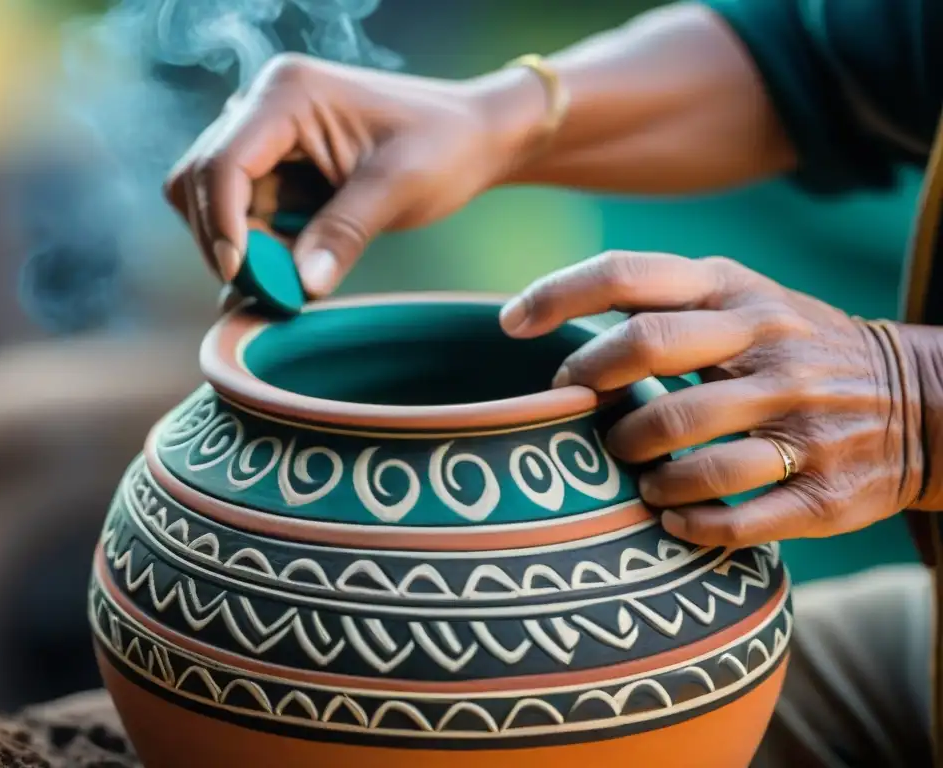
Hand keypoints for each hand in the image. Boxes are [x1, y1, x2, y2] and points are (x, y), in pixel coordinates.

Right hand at [163, 53, 547, 296]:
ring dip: (239, 246)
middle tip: (267, 289)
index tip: (241, 275)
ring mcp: (267, 135)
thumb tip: (303, 287)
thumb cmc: (443, 146)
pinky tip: (285, 274)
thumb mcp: (398, 188)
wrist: (473, 136)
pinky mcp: (278, 165)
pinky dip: (256, 246)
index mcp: (288, 94)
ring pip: (212, 200)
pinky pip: (243, 212)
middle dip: (224, 238)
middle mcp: (264, 106)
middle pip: (198, 181)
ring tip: (282, 283)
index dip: (220, 223)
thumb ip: (345, 233)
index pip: (222, 162)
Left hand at [500, 251, 922, 547]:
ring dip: (639, 468)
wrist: (923, 402)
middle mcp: (770, 347)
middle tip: (576, 414)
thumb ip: (665, 305)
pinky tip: (668, 515)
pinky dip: (686, 520)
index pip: (628, 276)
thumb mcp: (745, 302)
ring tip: (634, 470)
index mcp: (739, 294)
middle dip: (589, 389)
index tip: (510, 325)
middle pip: (643, 353)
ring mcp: (802, 421)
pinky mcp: (824, 491)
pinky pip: (734, 515)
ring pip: (683, 450)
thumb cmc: (794, 350)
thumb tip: (554, 324)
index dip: (557, 296)